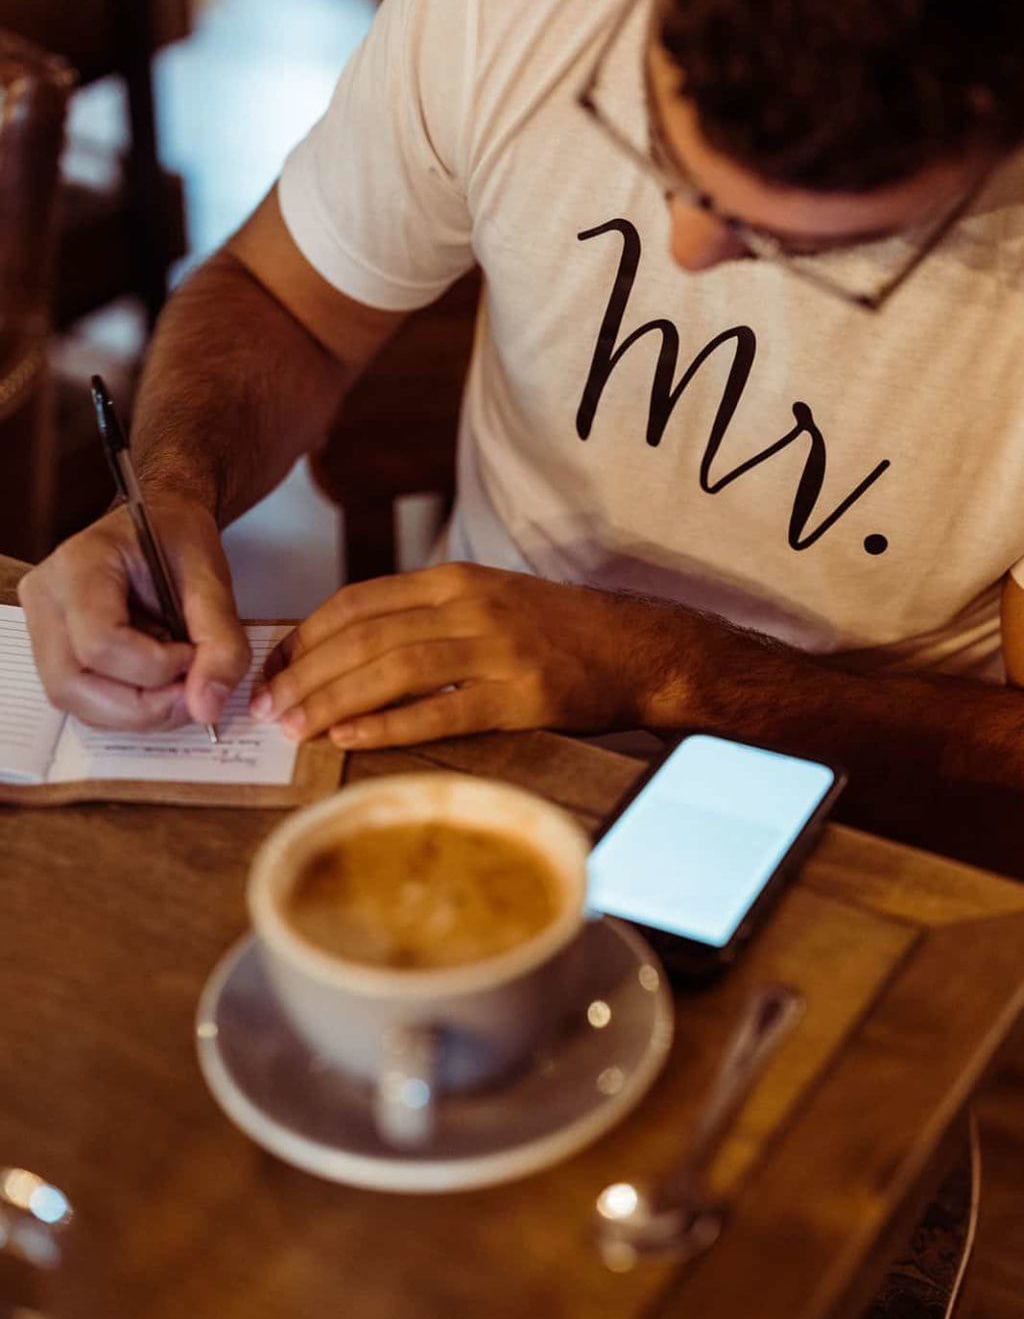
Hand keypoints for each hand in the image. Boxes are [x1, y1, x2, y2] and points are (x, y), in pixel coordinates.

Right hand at [18, 495, 250, 730]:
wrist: (160, 524)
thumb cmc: (178, 541)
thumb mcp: (211, 580)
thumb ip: (220, 642)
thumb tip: (208, 708)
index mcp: (79, 565)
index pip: (100, 642)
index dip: (154, 667)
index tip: (192, 654)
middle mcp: (47, 598)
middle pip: (74, 684)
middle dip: (143, 705)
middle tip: (191, 689)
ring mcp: (42, 627)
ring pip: (74, 701)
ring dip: (136, 712)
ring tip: (177, 686)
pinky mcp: (53, 651)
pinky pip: (82, 701)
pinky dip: (127, 708)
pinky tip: (157, 684)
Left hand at [251, 563, 684, 747]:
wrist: (639, 648)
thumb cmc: (556, 632)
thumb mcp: (488, 603)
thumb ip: (426, 616)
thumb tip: (349, 650)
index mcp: (454, 580)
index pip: (358, 602)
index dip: (306, 636)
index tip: (273, 668)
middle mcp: (470, 606)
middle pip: (365, 636)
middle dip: (306, 673)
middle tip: (268, 708)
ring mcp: (497, 650)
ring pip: (394, 669)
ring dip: (334, 699)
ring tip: (296, 728)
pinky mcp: (522, 696)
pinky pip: (442, 712)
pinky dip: (390, 725)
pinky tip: (351, 738)